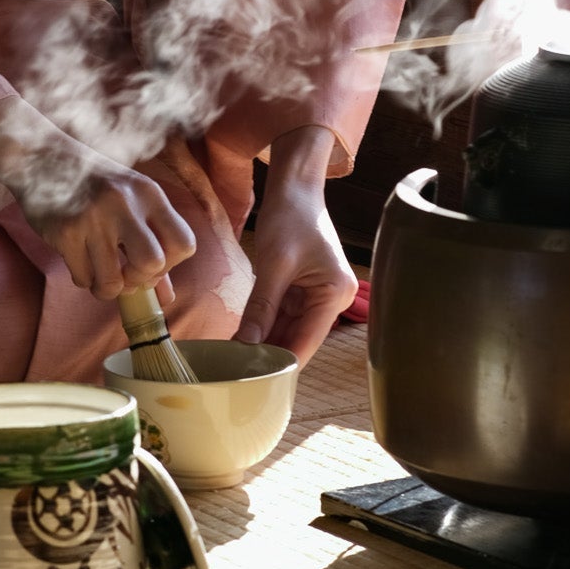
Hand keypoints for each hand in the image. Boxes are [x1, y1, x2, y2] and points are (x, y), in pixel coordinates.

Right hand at [0, 96, 194, 301]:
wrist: (41, 157)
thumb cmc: (93, 183)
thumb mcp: (130, 200)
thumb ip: (152, 242)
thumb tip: (166, 297)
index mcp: (149, 193)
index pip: (184, 243)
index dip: (172, 265)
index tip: (153, 264)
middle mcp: (125, 204)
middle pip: (153, 264)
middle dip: (140, 281)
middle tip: (126, 275)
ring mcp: (93, 219)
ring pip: (113, 282)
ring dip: (107, 288)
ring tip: (100, 274)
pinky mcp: (64, 233)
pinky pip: (83, 278)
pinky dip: (84, 279)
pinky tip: (80, 261)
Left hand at [235, 127, 357, 364]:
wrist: (295, 186)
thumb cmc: (291, 216)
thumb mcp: (274, 264)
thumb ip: (262, 307)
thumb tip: (246, 345)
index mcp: (335, 294)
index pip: (307, 342)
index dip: (280, 362)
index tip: (254, 382)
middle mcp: (333, 300)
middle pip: (298, 339)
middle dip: (269, 355)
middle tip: (236, 374)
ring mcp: (318, 296)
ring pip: (287, 330)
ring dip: (264, 343)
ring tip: (234, 361)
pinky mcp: (304, 290)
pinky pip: (282, 316)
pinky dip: (263, 326)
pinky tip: (242, 339)